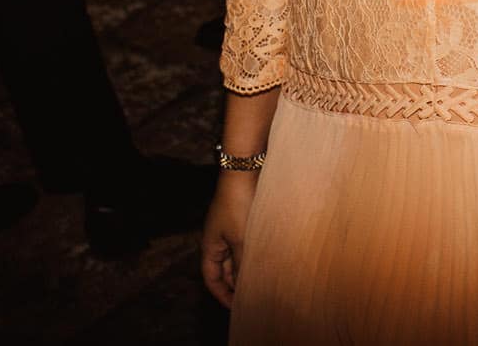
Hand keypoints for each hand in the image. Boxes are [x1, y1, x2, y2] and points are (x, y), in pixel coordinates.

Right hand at [200, 170, 256, 307]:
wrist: (244, 171)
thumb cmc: (238, 204)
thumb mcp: (241, 238)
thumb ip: (242, 262)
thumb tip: (244, 283)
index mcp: (210, 245)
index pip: (211, 277)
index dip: (221, 294)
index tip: (236, 307)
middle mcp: (217, 238)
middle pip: (224, 269)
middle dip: (235, 283)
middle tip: (252, 297)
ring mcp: (229, 228)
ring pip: (236, 256)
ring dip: (246, 267)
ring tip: (262, 281)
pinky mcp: (242, 219)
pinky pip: (245, 243)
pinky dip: (253, 254)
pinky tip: (267, 259)